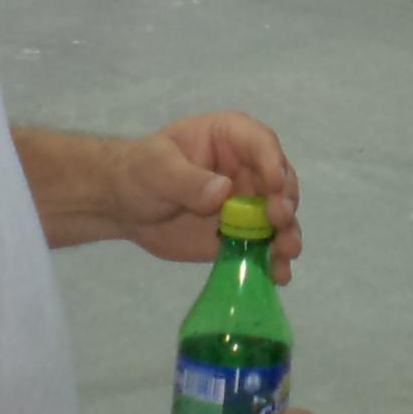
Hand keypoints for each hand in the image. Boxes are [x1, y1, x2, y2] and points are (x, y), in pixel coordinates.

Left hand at [111, 111, 302, 281]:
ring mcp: (248, 203)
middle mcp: (248, 168)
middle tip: (279, 221)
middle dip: (285, 202)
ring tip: (286, 252)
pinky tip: (277, 274)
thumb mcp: (157, 169)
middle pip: (280, 182)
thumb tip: (224, 191)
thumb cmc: (140, 172)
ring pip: (279, 217)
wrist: (125, 206)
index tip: (275, 186)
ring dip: (287, 234)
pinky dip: (273, 261)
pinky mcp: (241, 235)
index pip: (261, 143)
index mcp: (231, 138)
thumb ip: (188, 180)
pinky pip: (263, 247)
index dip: (273, 163)